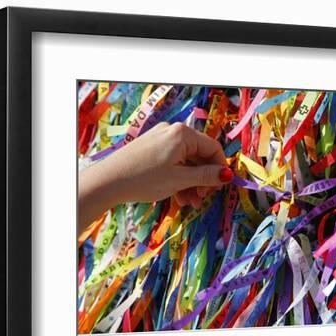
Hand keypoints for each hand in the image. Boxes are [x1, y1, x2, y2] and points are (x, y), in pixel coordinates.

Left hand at [78, 122, 232, 231]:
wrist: (108, 181)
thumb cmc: (145, 179)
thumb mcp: (180, 179)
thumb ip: (206, 176)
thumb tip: (227, 175)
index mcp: (183, 134)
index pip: (212, 148)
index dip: (219, 169)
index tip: (219, 188)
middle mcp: (172, 132)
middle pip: (199, 156)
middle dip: (202, 179)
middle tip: (201, 199)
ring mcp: (160, 139)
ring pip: (185, 162)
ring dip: (190, 183)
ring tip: (188, 203)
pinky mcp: (150, 149)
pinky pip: (172, 162)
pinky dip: (177, 178)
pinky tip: (177, 197)